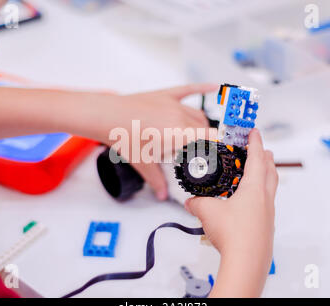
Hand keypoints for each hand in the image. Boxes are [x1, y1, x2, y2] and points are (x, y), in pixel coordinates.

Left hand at [102, 84, 217, 199]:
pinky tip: (214, 86)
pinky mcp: (165, 94)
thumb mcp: (143, 163)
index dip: (218, 145)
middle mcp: (180, 116)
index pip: (209, 138)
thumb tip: (162, 194)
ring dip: (201, 123)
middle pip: (203, 127)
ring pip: (197, 113)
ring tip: (198, 134)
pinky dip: (202, 87)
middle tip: (200, 149)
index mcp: (179, 133)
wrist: (107, 117)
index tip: (222, 151)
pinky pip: (188, 89)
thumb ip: (156, 180)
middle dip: (205, 139)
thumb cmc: (124, 137)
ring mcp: (173, 103)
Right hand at [185, 129, 277, 295]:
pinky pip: (265, 204)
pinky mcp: (265, 227)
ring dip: (265, 176)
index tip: (255, 131)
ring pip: (270, 188)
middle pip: (271, 171)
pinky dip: (259, 196)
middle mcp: (265, 199)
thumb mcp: (207, 212)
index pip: (257, 158)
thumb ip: (197, 203)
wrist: (246, 262)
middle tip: (261, 149)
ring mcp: (268, 214)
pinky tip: (248, 203)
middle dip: (266, 157)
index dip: (255, 142)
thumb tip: (191, 201)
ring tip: (255, 173)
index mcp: (254, 189)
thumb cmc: (234, 235)